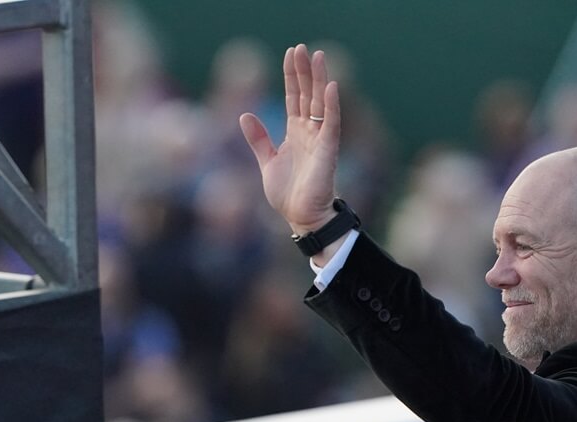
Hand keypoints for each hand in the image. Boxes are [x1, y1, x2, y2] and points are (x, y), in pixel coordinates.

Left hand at [239, 44, 341, 233]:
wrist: (300, 218)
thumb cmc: (288, 194)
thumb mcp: (267, 162)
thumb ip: (258, 139)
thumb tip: (244, 114)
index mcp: (295, 133)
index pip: (294, 97)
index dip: (291, 76)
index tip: (290, 54)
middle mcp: (309, 132)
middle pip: (307, 94)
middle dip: (304, 71)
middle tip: (301, 47)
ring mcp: (320, 139)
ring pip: (320, 103)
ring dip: (319, 79)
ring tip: (318, 55)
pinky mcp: (328, 150)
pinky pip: (331, 123)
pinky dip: (331, 105)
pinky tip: (330, 86)